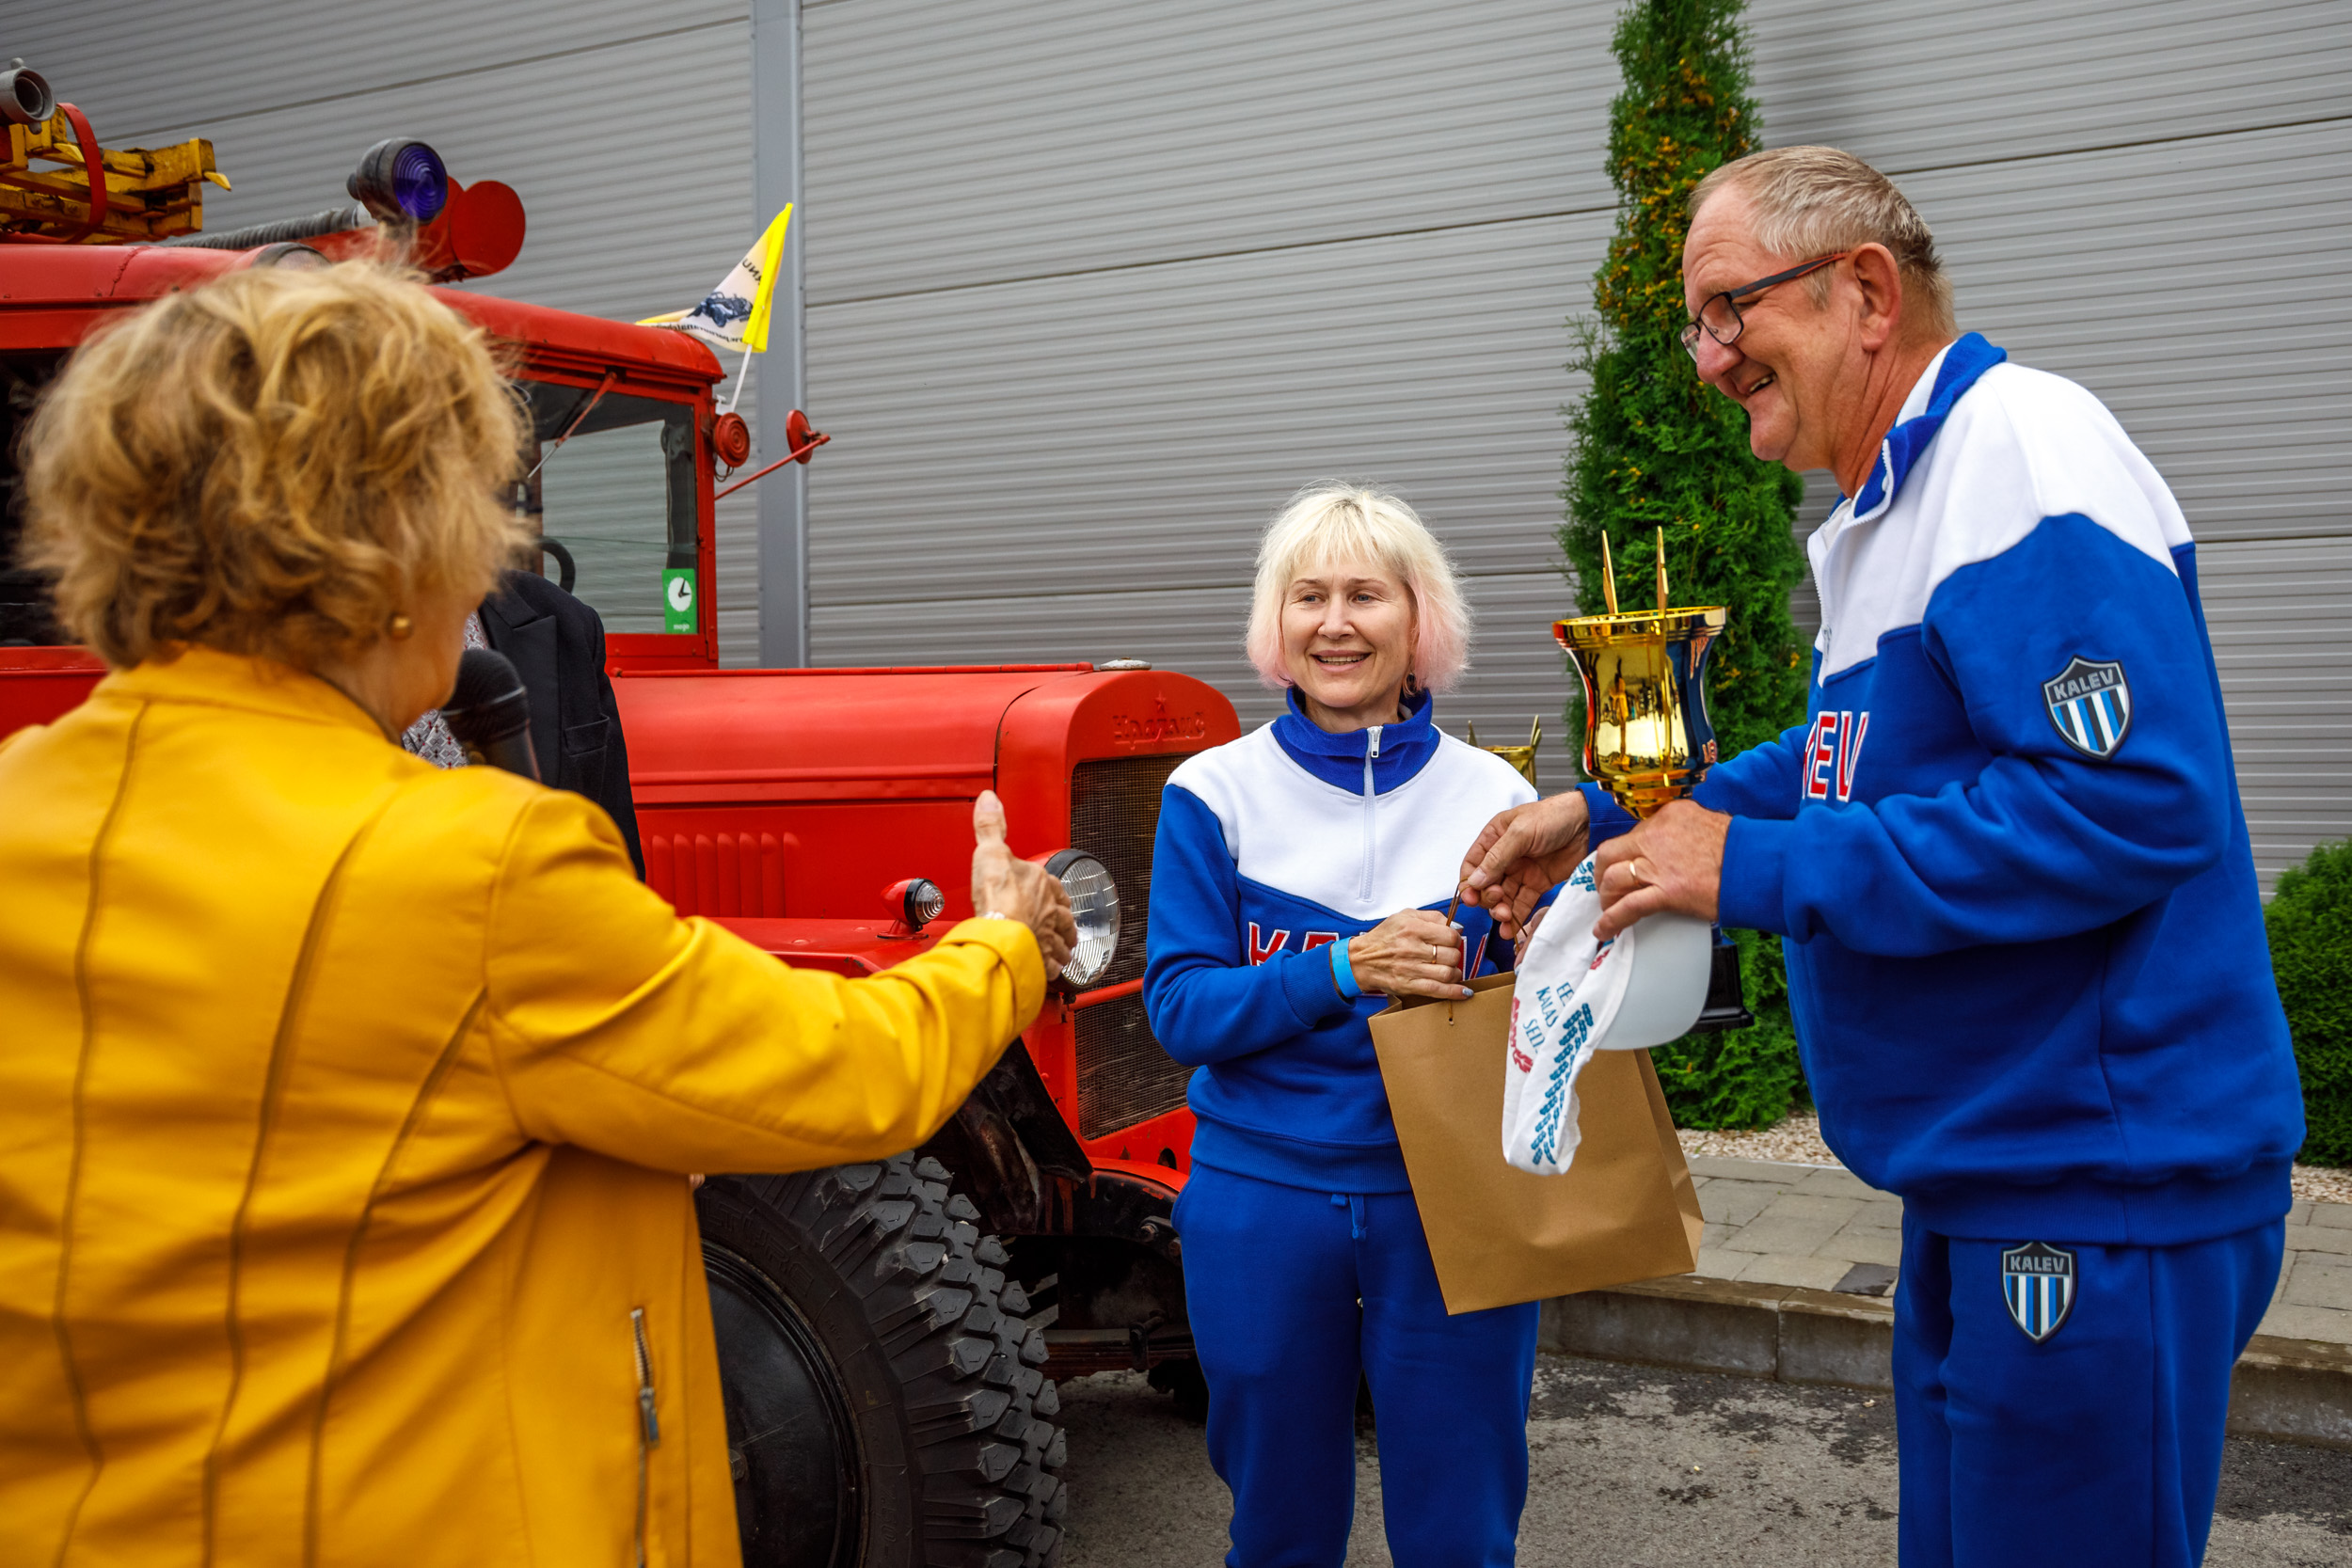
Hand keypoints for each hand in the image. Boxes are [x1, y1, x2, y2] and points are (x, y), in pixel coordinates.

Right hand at [969, 791, 1076, 973]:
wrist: (999, 930)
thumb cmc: (997, 895)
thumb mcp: (990, 851)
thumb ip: (990, 826)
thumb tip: (990, 800)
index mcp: (1041, 883)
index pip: (1053, 885)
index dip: (1053, 890)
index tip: (1052, 893)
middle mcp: (1049, 909)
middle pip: (1064, 915)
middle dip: (1065, 921)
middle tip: (1066, 927)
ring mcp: (1046, 934)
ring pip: (1061, 941)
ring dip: (1064, 946)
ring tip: (1065, 951)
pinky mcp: (1039, 957)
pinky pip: (1050, 964)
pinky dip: (1052, 967)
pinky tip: (1052, 970)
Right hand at [1347, 908, 1469, 1000]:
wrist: (1360, 960)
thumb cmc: (1384, 937)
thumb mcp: (1404, 916)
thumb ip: (1432, 917)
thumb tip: (1456, 926)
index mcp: (1412, 928)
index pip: (1449, 935)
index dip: (1454, 938)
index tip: (1450, 941)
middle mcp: (1411, 948)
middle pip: (1451, 954)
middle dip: (1455, 956)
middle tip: (1448, 956)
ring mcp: (1410, 968)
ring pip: (1447, 973)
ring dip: (1455, 973)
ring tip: (1450, 971)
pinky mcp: (1408, 985)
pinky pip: (1437, 990)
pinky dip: (1454, 992)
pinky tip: (1464, 992)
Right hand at [1457, 792, 1591, 940]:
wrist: (1589, 823)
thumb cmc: (1554, 816)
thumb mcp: (1520, 832)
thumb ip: (1497, 857)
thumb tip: (1475, 880)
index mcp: (1494, 837)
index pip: (1472, 864)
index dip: (1469, 883)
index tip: (1471, 898)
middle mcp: (1505, 856)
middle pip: (1486, 884)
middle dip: (1488, 897)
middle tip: (1498, 900)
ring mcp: (1521, 871)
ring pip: (1503, 897)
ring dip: (1500, 909)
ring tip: (1505, 917)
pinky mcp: (1538, 883)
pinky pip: (1522, 903)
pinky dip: (1515, 916)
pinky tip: (1510, 927)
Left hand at [1591, 799, 1728, 939]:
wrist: (1758, 864)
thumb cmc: (1742, 849)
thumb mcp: (1708, 823)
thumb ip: (1684, 831)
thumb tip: (1674, 846)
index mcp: (1667, 816)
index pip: (1632, 834)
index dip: (1625, 853)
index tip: (1624, 864)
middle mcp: (1656, 836)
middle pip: (1610, 852)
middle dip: (1602, 872)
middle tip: (1606, 886)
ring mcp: (1659, 865)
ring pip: (1613, 878)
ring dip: (1606, 896)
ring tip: (1608, 908)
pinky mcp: (1667, 892)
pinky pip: (1628, 906)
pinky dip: (1612, 920)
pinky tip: (1604, 929)